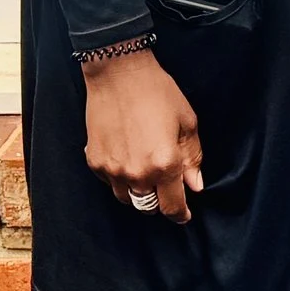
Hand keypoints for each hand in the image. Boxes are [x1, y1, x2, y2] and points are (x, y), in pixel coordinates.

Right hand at [83, 48, 202, 222]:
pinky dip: (121, 178)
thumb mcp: (187, 123)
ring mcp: (112, 170)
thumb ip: (192, 158)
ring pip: (127, 198)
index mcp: (164, 164)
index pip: (171, 206)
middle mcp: (136, 174)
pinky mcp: (94, 163)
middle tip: (167, 187)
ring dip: (139, 192)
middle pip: (148, 207)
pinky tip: (128, 157)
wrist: (118, 75)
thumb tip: (195, 185)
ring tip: (147, 170)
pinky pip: (110, 183)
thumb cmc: (158, 94)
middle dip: (160, 202)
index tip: (184, 215)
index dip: (180, 214)